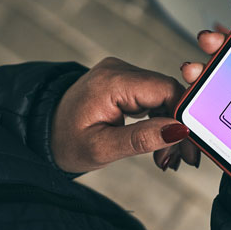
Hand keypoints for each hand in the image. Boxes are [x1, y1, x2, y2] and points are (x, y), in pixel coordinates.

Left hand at [52, 57, 193, 172]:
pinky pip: (153, 96)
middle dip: (179, 127)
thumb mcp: (101, 149)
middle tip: (183, 160)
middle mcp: (119, 69)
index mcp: (111, 82)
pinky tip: (160, 142)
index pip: (166, 89)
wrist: (40, 131)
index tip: (190, 145)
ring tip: (167, 158)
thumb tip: (179, 130)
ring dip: (171, 126)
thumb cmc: (64, 141)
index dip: (184, 115)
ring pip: (165, 96)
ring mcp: (122, 73)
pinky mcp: (124, 81)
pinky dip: (160, 120)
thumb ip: (141, 138)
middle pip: (168, 92)